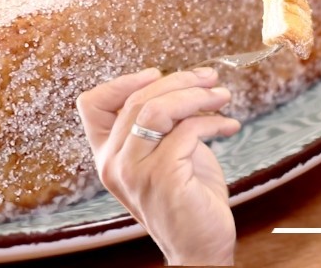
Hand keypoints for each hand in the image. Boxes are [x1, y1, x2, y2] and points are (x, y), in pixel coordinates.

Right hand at [77, 67, 241, 265]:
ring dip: (195, 96)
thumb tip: (180, 82)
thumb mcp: (166, 153)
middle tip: (210, 79)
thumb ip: (160, 123)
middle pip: (136, 99)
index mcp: (108, 155)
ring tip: (221, 96)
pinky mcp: (162, 177)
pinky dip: (212, 122)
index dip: (123, 82)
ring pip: (156, 109)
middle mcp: (113, 163)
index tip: (158, 74)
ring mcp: (134, 171)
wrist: (200, 247)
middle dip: (179, 81)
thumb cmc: (187, 197)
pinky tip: (229, 126)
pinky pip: (185, 131)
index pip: (91, 105)